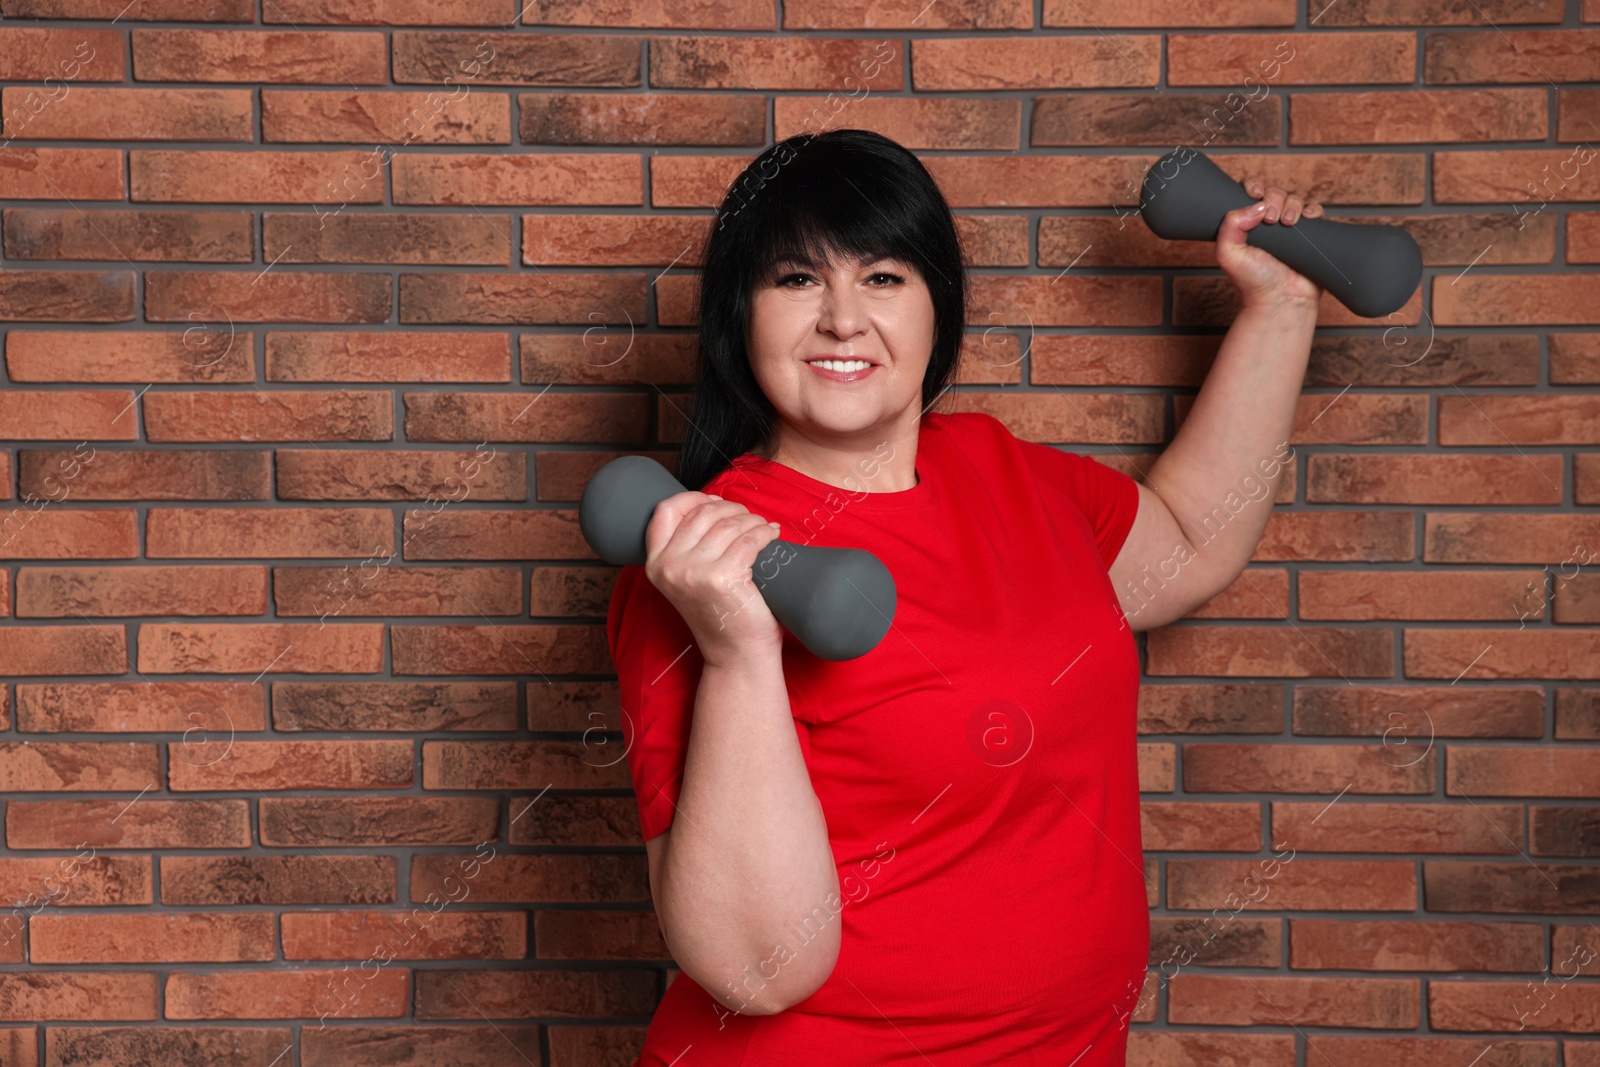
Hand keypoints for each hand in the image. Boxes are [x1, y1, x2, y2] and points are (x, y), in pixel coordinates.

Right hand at [643, 490, 784, 666]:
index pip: (664, 511)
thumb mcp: (688, 578)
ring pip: (729, 524)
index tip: (715, 501)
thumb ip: (687, 547)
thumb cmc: (720, 613)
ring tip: (763, 528)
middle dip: (731, 509)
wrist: (736, 654)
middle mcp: (669, 566)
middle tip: (749, 519)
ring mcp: (694, 572)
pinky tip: (772, 535)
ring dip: (752, 520)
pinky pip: (749, 539)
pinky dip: (765, 532)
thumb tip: (711, 504)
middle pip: (702, 513)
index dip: (692, 498)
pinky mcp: (722, 578)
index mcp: (655, 564)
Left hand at [1217, 174, 1325, 310]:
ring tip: (1287, 224)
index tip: (1254, 194)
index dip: (1254, 186)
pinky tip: (1305, 221)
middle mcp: (1267, 223)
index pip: (1250, 191)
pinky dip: (1312, 211)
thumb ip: (1230, 226)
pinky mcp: (1311, 235)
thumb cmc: (1252, 283)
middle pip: (1274, 192)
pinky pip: (1316, 211)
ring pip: (1295, 199)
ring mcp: (1290, 228)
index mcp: (1246, 223)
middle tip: (1270, 219)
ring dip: (1292, 205)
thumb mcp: (1229, 254)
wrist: (1280, 301)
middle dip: (1274, 198)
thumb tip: (1256, 204)